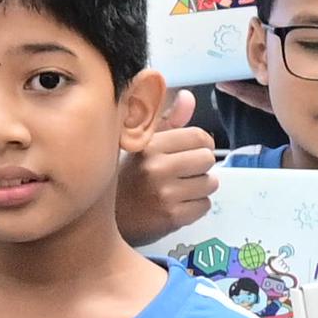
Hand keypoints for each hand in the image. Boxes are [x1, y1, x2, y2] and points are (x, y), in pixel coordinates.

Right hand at [115, 89, 216, 241]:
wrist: (107, 219)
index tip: (193, 151)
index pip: (199, 137)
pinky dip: (196, 206)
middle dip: (200, 167)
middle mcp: (157, 167)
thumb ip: (168, 121)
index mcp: (150, 145)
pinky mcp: (171, 218)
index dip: (202, 144)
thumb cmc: (126, 179)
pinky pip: (204, 205)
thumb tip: (189, 97)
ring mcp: (164, 194)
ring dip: (200, 187)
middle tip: (184, 173)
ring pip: (210, 184)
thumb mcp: (141, 145)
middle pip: (208, 160)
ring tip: (180, 189)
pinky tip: (178, 204)